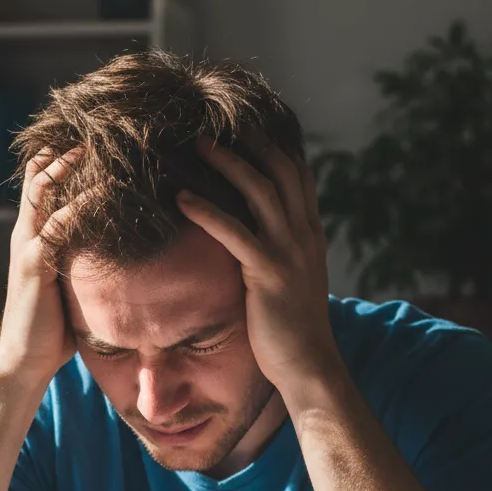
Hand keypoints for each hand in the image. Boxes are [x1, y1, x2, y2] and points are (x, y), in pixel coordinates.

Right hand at [0, 147, 82, 386]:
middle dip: (64, 150)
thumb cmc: (52, 329)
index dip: (60, 159)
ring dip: (68, 165)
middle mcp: (25, 235)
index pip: (40, 185)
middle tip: (97, 128)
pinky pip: (58, 224)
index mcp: (32, 238)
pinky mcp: (35, 264)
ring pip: (43, 191)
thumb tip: (119, 257)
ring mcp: (27, 246)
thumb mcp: (70, 287)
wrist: (26, 359)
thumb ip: (84, 265)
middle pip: (39, 176)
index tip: (90, 140)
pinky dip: (80, 205)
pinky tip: (104, 191)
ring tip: (96, 144)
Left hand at [175, 134, 336, 386]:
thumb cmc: (291, 330)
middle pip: (280, 169)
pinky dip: (206, 210)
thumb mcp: (290, 282)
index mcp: (310, 233)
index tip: (241, 125)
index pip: (296, 173)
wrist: (309, 366)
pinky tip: (180, 199)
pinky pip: (234, 232)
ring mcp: (289, 251)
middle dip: (248, 141)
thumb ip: (276, 253)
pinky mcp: (268, 273)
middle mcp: (305, 234)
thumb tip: (250, 239)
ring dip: (226, 163)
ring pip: (259, 190)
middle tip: (212, 124)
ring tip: (195, 145)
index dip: (271, 143)